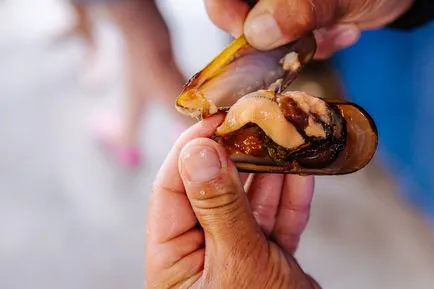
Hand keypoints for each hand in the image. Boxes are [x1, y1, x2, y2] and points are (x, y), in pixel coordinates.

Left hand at [146, 114, 318, 287]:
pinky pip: (275, 223)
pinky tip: (301, 175)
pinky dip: (289, 201)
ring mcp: (235, 255)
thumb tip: (199, 150)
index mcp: (173, 258)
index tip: (215, 119)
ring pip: (248, 204)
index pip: (171, 188)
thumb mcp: (238, 261)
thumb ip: (219, 207)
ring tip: (284, 141)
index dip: (191, 148)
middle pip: (212, 190)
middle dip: (238, 157)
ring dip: (269, 174)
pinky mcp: (266, 260)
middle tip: (256, 123)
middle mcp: (200, 253)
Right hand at [204, 0, 413, 57]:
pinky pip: (288, 47)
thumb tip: (257, 33)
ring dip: (300, 45)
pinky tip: (341, 31)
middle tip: (306, 39)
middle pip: (237, 16)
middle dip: (274, 38)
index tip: (252, 38)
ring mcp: (280, 7)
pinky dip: (314, 47)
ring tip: (335, 30)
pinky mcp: (294, 22)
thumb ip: (298, 8)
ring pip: (264, 38)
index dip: (226, 14)